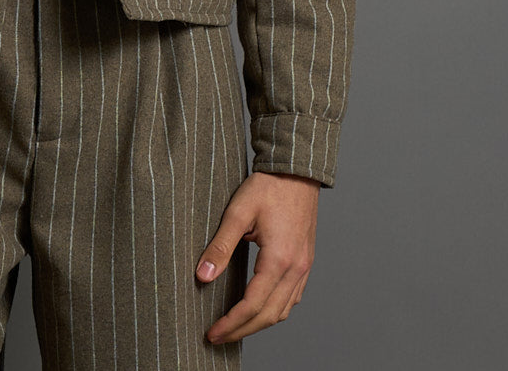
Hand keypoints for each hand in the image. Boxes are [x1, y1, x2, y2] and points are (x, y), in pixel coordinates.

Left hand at [196, 171, 319, 342]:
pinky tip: (259, 309)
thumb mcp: (238, 212)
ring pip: (283, 311)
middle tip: (218, 337)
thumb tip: (202, 275)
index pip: (252, 305)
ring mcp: (304, 267)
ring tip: (235, 327)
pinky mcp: (305, 261)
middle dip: (242, 330)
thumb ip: (220, 245)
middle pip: (269, 316)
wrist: (296, 171)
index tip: (212, 333)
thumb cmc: (267, 187)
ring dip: (259, 324)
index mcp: (278, 259)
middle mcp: (295, 269)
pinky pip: (292, 298)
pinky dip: (275, 311)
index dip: (231, 323)